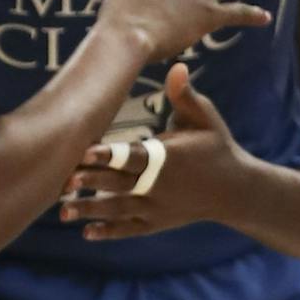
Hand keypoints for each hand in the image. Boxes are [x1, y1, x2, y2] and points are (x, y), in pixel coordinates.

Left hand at [60, 63, 246, 241]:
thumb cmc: (216, 146)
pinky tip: (86, 232)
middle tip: (65, 180)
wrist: (235, 190)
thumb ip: (185, 95)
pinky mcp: (157, 222)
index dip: (110, 155)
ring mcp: (158, 207)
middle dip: (92, 182)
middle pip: (121, 184)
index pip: (134, 156)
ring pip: (120, 210)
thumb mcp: (205, 118)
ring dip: (91, 209)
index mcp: (169, 157)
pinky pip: (130, 229)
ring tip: (63, 211)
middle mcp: (160, 185)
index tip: (86, 152)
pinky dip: (109, 231)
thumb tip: (177, 66)